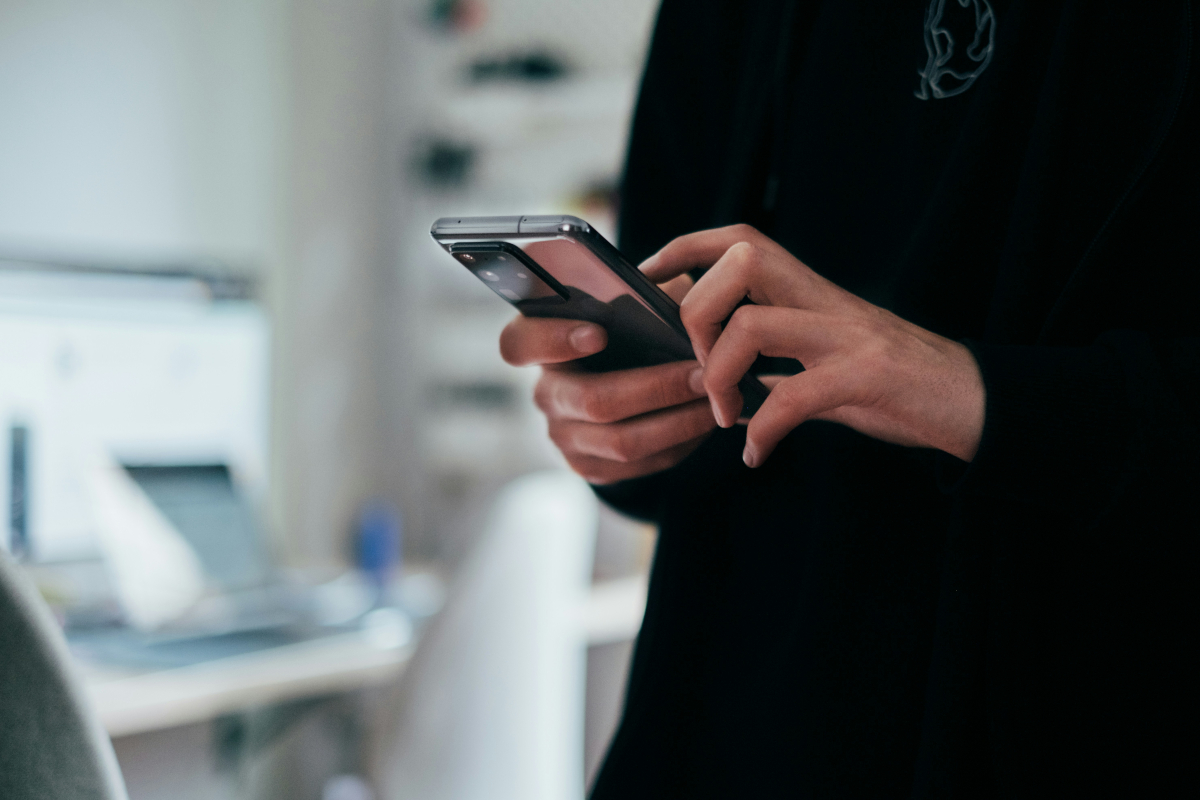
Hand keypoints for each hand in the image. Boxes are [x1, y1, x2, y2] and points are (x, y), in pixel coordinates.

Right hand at [499, 276, 717, 483]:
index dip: (553, 340)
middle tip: (703, 374)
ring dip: (678, 421)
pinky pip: (638, 465)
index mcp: (541, 343)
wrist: (627, 383)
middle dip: (656, 388)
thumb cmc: (631, 331)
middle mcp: (545, 392)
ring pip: (622, 441)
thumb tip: (677, 298)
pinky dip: (679, 444)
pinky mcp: (588, 466)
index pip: (519, 343)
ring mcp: (563, 435)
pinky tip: (704, 422)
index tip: (599, 333)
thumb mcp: (632, 303)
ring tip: (716, 400)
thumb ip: (643, 295)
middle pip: (592, 400)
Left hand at [640, 225, 985, 467]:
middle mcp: (825, 300)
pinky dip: (764, 430)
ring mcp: (848, 335)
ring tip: (725, 416)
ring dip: (721, 375)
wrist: (973, 402)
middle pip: (740, 261)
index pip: (739, 240)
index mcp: (810, 292)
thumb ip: (778, 363)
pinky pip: (795, 396)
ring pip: (754, 324)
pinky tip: (757, 454)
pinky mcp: (868, 376)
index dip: (684, 249)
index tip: (648, 279)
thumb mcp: (827, 362)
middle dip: (697, 312)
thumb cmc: (894, 384)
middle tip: (698, 369)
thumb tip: (723, 380)